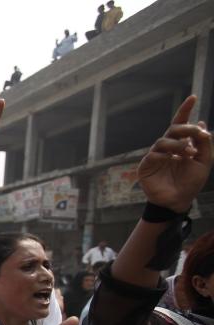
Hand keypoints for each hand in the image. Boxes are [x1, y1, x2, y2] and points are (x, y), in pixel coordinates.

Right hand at [138, 96, 212, 212]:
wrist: (179, 201)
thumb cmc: (190, 182)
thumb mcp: (204, 161)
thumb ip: (203, 143)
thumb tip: (201, 123)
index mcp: (180, 145)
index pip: (181, 124)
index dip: (185, 110)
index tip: (193, 97)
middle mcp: (167, 148)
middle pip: (173, 129)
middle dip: (186, 128)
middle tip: (197, 134)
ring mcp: (155, 156)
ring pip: (163, 141)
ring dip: (178, 143)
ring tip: (188, 151)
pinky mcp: (146, 166)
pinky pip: (153, 154)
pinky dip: (165, 154)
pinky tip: (173, 159)